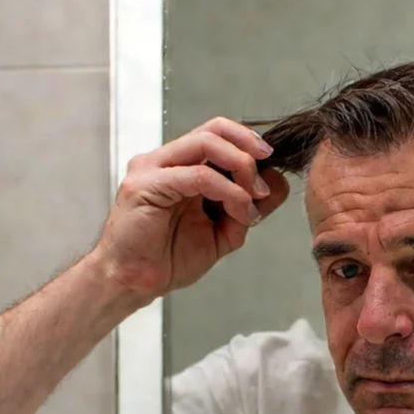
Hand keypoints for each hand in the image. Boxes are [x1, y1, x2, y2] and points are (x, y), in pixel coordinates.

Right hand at [96, 117, 289, 298]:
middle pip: (214, 129)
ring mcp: (152, 168)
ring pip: (206, 144)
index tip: (271, 162)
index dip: (247, 142)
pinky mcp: (146, 184)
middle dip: (247, 150)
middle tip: (264, 183)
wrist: (135, 283)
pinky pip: (198, 175)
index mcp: (179, 166)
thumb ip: (247, 205)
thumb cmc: (169, 259)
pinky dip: (227, 191)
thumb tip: (278, 181)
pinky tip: (239, 211)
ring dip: (240, 168)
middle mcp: (164, 160)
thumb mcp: (223, 231)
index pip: (217, 133)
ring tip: (253, 199)